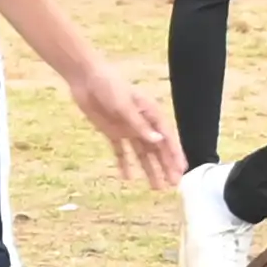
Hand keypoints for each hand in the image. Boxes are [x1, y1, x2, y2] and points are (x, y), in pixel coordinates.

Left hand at [76, 70, 187, 196]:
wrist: (86, 79)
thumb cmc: (109, 86)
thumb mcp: (124, 105)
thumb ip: (139, 125)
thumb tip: (158, 140)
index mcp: (151, 113)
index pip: (166, 138)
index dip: (174, 155)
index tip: (180, 171)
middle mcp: (142, 123)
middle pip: (157, 148)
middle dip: (165, 167)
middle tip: (172, 185)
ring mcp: (128, 128)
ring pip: (142, 153)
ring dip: (149, 169)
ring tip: (155, 188)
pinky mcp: (113, 131)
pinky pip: (121, 151)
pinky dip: (125, 163)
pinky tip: (128, 178)